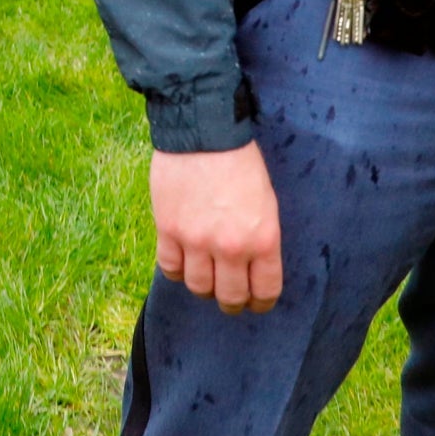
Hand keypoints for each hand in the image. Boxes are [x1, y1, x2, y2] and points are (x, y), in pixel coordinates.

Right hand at [150, 142, 282, 313]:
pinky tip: (182, 262)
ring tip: (204, 278)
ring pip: (198, 287)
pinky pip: (170, 268)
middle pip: (229, 297)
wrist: (203, 131)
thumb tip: (249, 267)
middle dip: (231, 302)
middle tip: (229, 298)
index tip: (255, 302)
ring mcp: (196, 240)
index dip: (260, 303)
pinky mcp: (168, 229)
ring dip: (203, 287)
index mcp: (263, 239)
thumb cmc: (240, 162)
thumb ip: (260, 239)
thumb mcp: (266, 203)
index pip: (264, 292)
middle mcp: (230, 246)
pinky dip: (176, 271)